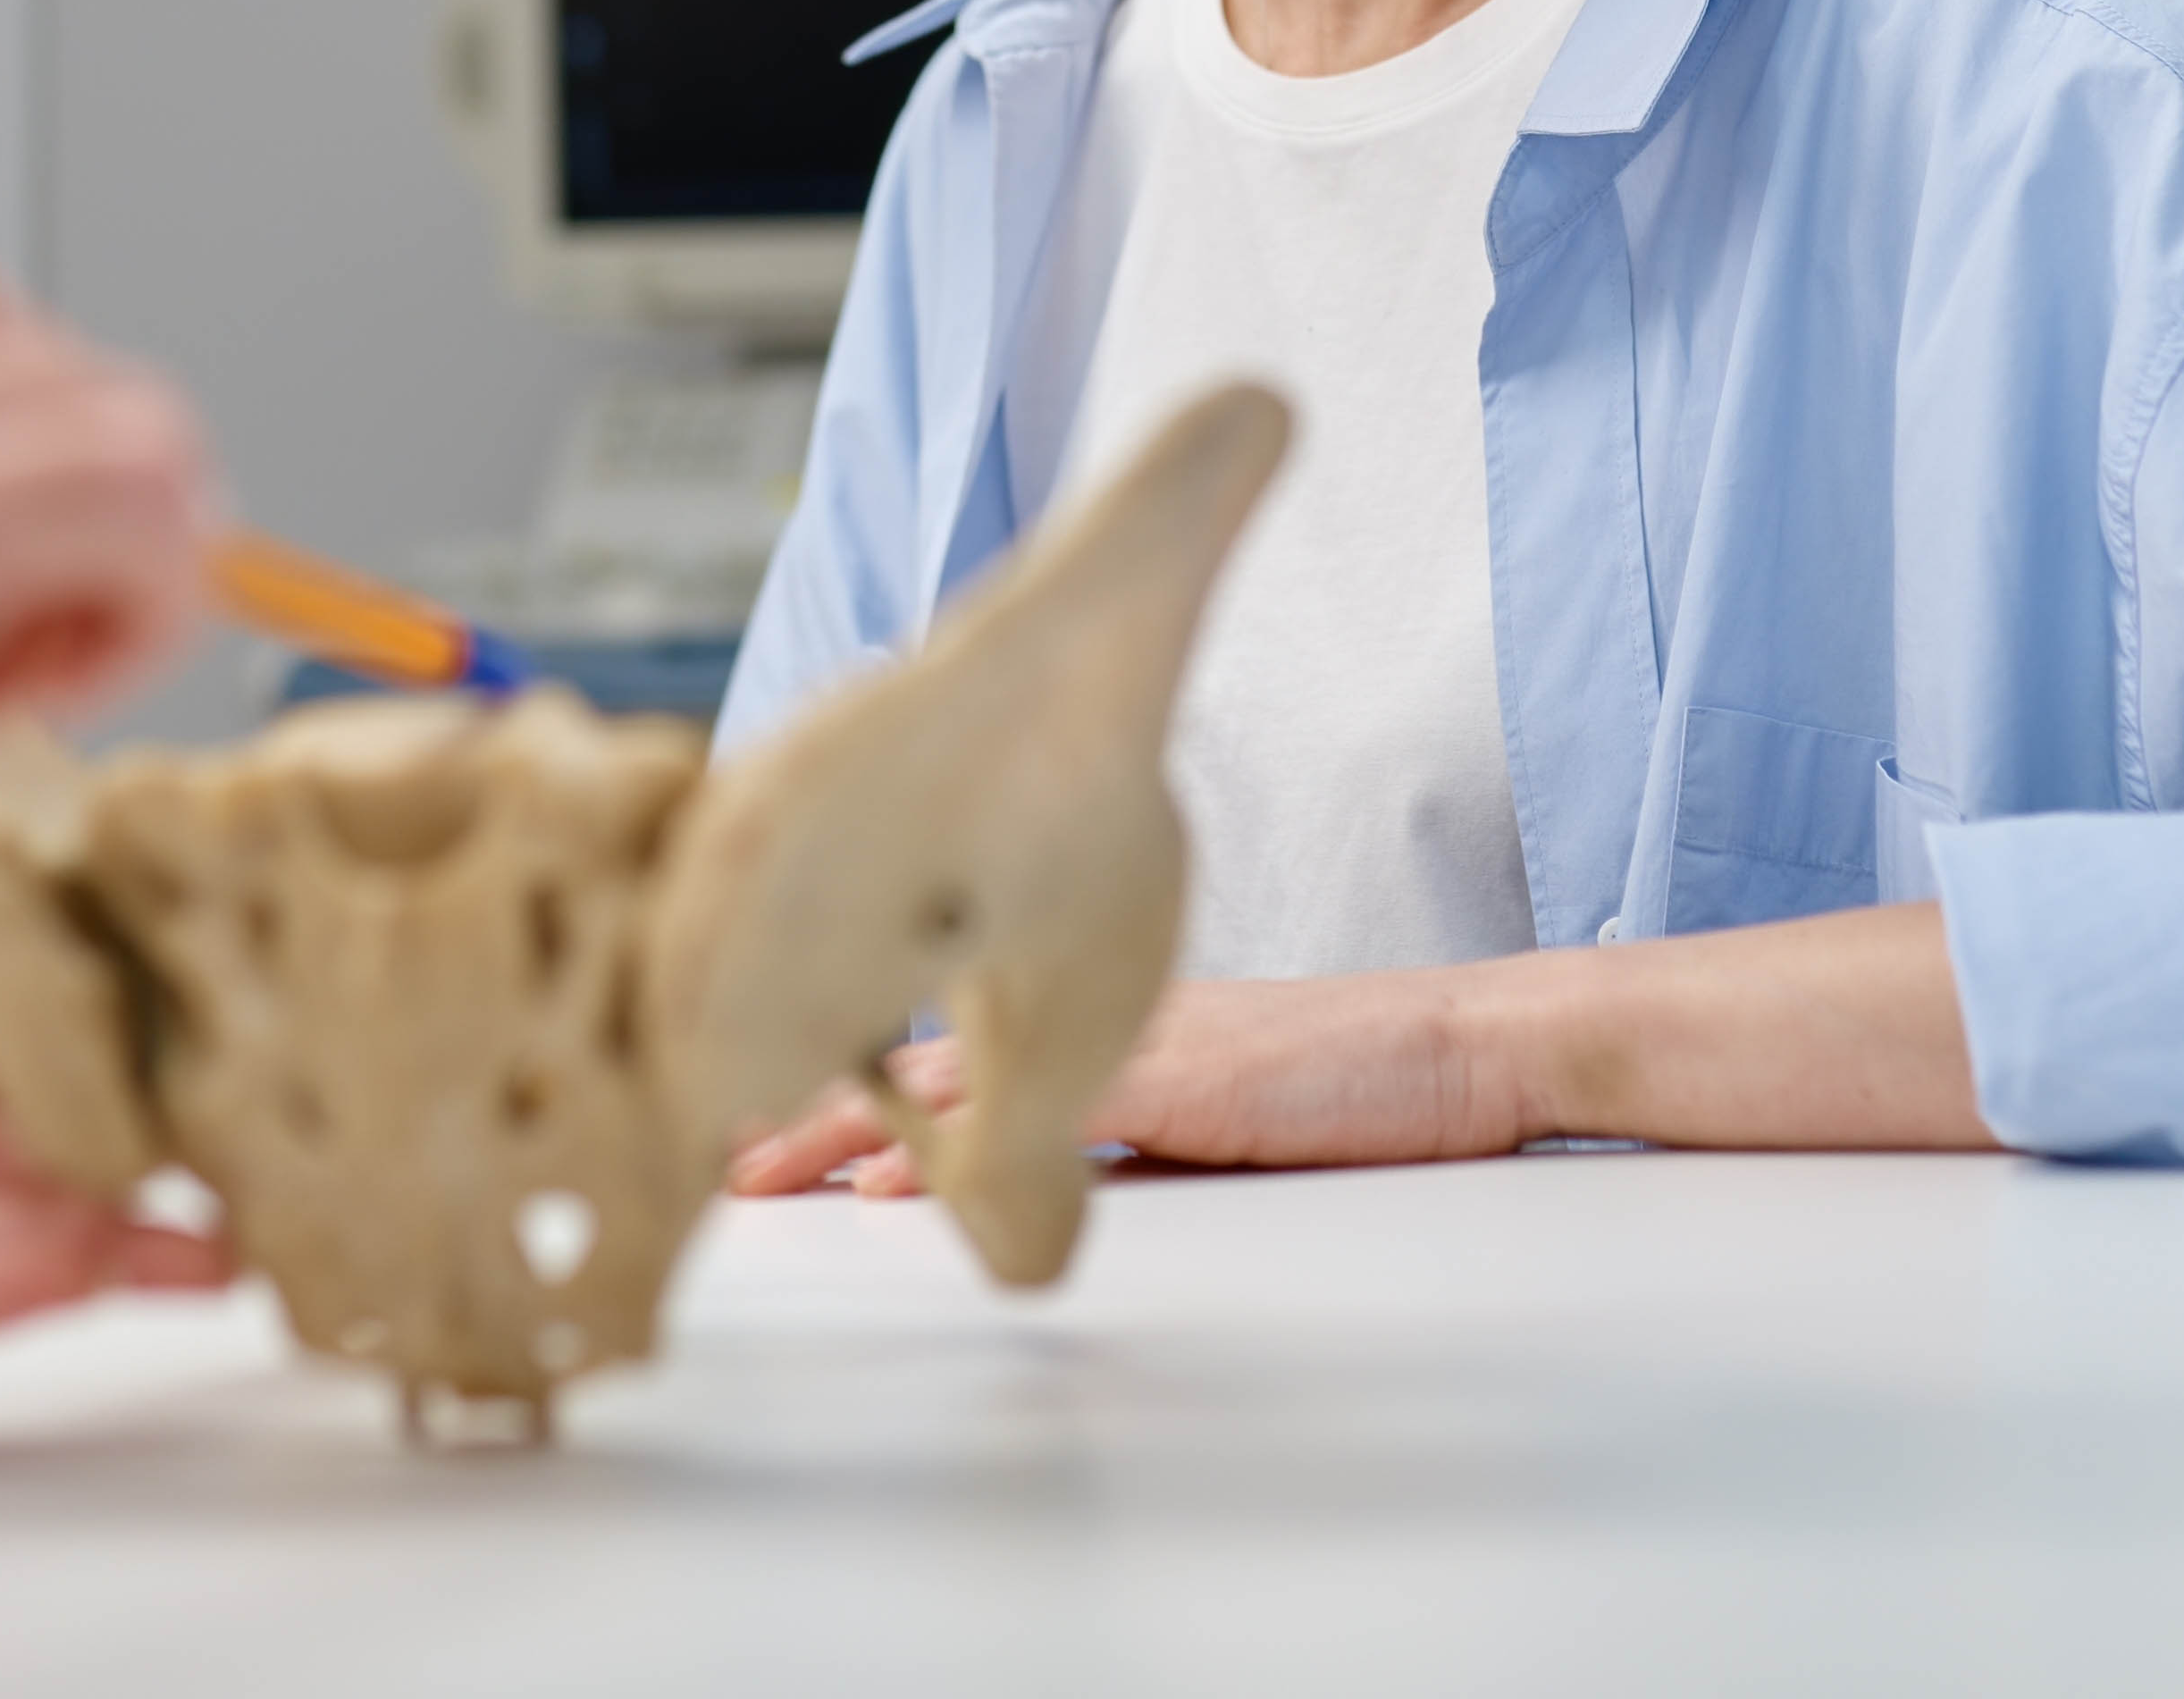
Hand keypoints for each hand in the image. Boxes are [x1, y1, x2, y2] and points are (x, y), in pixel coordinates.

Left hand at [724, 970, 1528, 1198]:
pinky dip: (960, 1146)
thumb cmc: (1349, 1074)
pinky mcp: (1181, 1079)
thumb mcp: (1199, 1091)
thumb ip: (1095, 1116)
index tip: (754, 1105)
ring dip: (855, 1125)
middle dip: (813, 1096)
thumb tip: (974, 1177)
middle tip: (716, 1142)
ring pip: (960, 1073)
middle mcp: (1097, 1005)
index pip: (944, 1034)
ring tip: (760, 1161)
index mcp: (1097, 1002)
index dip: (843, 1070)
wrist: (1467, 1045)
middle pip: (922, 1049)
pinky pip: (1041, 1112)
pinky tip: (897, 1183)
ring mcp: (1133, 1038)